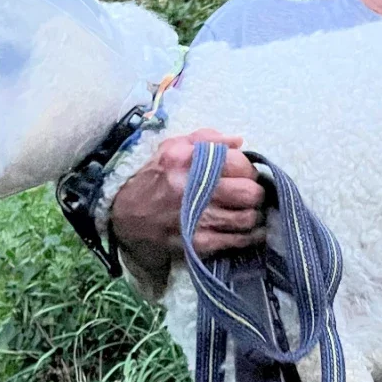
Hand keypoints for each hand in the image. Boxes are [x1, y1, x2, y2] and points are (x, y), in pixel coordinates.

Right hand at [110, 128, 265, 278]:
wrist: (126, 215)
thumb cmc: (154, 177)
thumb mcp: (173, 147)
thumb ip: (207, 139)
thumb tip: (238, 141)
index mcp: (188, 161)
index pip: (238, 163)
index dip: (248, 169)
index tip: (245, 174)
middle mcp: (193, 189)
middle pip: (249, 193)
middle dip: (255, 192)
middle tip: (251, 194)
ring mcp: (196, 219)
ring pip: (247, 218)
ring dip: (254, 214)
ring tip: (249, 211)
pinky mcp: (197, 242)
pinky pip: (237, 240)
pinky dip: (249, 236)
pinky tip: (250, 230)